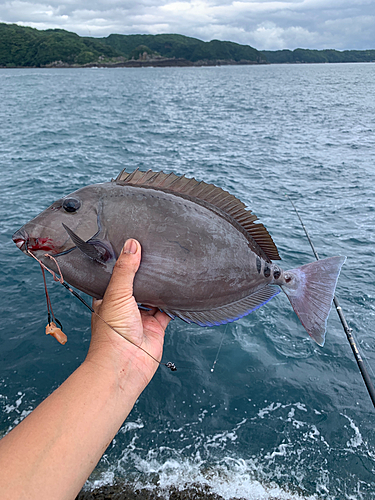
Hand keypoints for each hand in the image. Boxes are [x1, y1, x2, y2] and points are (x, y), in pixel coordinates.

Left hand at [87, 239, 170, 388]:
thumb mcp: (116, 294)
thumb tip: (131, 244)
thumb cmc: (111, 335)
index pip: (116, 276)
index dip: (123, 263)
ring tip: (168, 267)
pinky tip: (178, 291)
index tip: (132, 246)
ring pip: (152, 297)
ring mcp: (140, 317)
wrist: (124, 365)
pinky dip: (172, 303)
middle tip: (154, 254)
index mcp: (108, 299)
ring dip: (159, 287)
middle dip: (145, 274)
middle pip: (137, 286)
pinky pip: (166, 311)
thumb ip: (126, 270)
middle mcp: (124, 307)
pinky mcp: (156, 327)